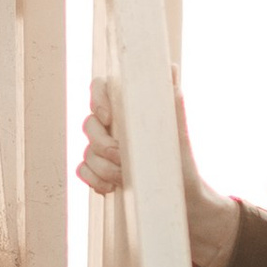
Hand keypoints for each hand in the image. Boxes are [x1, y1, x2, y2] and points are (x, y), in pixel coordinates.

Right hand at [79, 75, 239, 266]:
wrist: (184, 199)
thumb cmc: (181, 162)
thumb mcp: (178, 133)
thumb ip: (171, 101)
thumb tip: (169, 67)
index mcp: (128, 109)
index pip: (100, 89)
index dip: (97, 99)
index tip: (108, 117)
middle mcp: (112, 127)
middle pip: (89, 124)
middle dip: (103, 144)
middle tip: (122, 159)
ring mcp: (102, 150)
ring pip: (86, 151)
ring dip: (102, 167)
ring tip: (123, 178)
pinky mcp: (98, 172)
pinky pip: (82, 170)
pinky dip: (94, 180)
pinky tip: (110, 188)